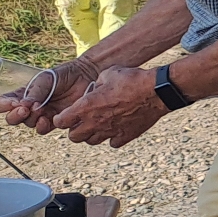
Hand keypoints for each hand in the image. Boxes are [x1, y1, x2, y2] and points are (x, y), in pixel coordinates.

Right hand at [0, 58, 95, 133]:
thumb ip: (35, 91)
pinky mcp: (56, 121)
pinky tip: (46, 119)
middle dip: (15, 116)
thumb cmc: (64, 75)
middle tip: (24, 110)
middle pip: (12, 118)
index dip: (3, 106)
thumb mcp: (46, 79)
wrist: (87, 78)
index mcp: (23, 94)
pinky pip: (43, 129)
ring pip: (28, 124)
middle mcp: (29, 106)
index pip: (3, 103)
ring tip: (40, 111)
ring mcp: (42, 115)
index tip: (13, 103)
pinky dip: (42, 126)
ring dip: (31, 120)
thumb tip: (24, 106)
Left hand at [50, 66, 168, 147]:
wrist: (156, 91)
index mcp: (86, 107)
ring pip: (91, 142)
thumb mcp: (108, 73)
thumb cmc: (132, 79)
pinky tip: (116, 128)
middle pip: (74, 137)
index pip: (61, 121)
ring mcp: (110, 131)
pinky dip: (111, 138)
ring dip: (91, 135)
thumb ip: (97, 84)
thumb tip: (96, 88)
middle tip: (81, 122)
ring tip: (98, 126)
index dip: (61, 118)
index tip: (66, 115)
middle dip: (74, 130)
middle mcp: (95, 122)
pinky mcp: (125, 136)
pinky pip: (112, 143)